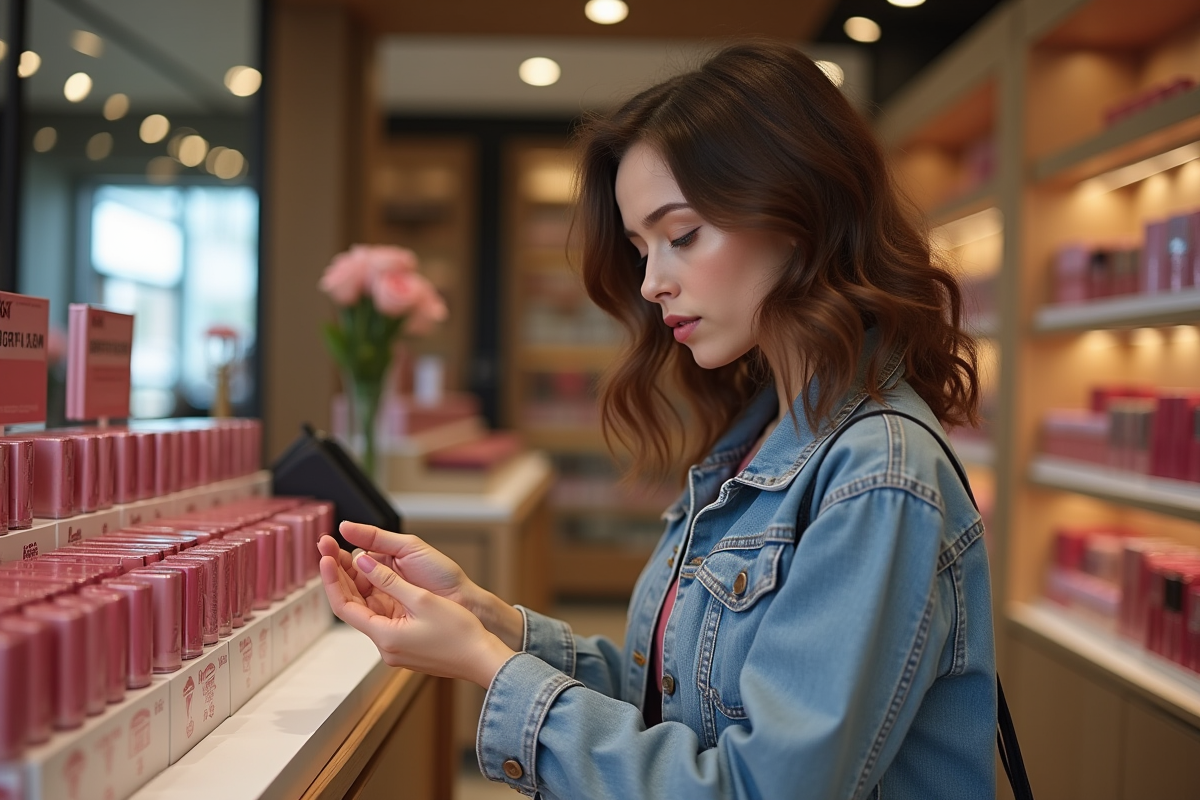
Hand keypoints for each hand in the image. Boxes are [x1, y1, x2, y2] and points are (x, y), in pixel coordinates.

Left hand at [320, 550, 515, 687]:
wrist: (482, 659)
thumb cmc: (459, 633)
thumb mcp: (422, 600)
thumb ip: (388, 580)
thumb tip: (362, 562)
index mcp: (385, 637)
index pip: (344, 606)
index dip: (331, 580)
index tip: (325, 556)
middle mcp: (385, 646)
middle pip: (352, 607)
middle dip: (340, 577)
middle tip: (330, 548)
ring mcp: (394, 647)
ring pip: (366, 610)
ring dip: (356, 585)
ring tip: (347, 557)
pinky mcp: (404, 644)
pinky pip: (381, 616)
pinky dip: (374, 595)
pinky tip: (374, 576)